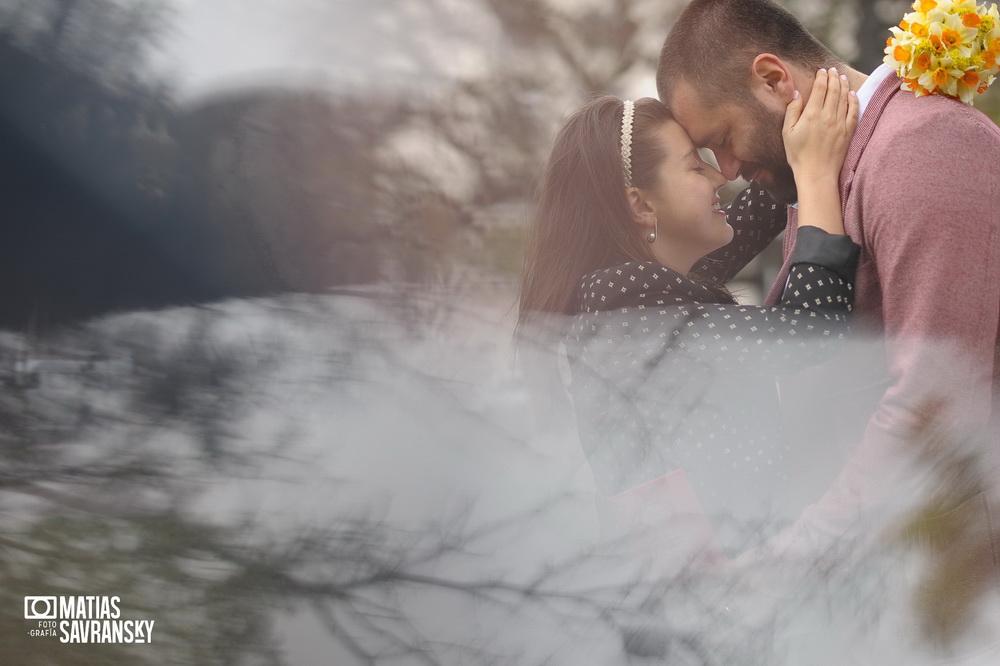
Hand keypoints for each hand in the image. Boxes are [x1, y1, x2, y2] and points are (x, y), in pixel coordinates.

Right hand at [782, 67, 858, 183]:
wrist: (816, 173)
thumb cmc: (798, 155)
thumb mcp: (787, 132)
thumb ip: (792, 111)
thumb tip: (797, 94)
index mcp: (812, 114)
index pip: (820, 88)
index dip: (821, 77)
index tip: (821, 71)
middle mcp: (828, 115)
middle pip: (834, 89)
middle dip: (833, 77)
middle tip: (832, 70)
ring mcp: (840, 123)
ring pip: (844, 97)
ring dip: (843, 85)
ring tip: (841, 77)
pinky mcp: (848, 131)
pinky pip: (853, 111)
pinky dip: (853, 100)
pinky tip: (852, 94)